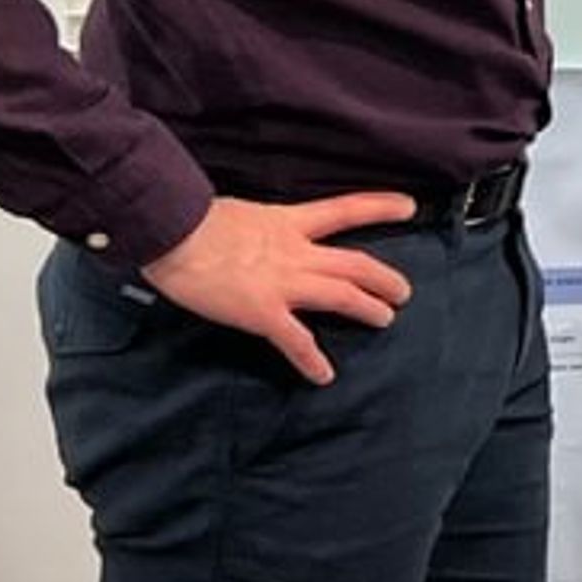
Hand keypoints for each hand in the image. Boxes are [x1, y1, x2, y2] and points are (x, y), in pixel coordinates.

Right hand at [141, 190, 414, 384]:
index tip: (408, 207)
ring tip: (386, 318)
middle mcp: (295, 252)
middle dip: (384, 278)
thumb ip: (260, 227)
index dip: (380, 208)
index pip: (346, 210)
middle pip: (355, 263)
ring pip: (342, 295)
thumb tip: (258, 235)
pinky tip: (323, 375)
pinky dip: (311, 360)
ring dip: (368, 308)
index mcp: (288, 222)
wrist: (173, 232)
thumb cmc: (192, 219)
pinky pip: (296, 340)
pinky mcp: (263, 312)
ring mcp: (283, 283)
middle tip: (403, 291)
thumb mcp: (240, 213)